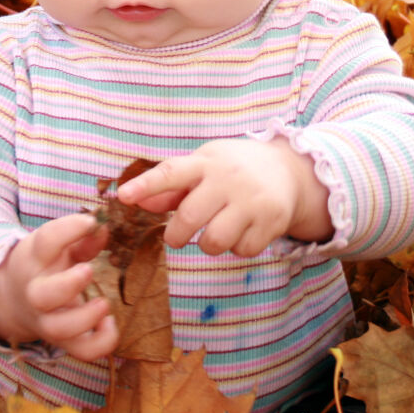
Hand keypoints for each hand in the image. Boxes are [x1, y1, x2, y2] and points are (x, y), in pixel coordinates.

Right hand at [0, 213, 116, 359]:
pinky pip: (81, 351)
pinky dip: (101, 343)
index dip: (69, 229)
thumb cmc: (46, 266)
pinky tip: (109, 323)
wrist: (15, 301)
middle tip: (88, 271)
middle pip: (42, 296)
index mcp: (34, 259)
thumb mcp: (57, 246)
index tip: (91, 222)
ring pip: (59, 330)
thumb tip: (104, 228)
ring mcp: (48, 320)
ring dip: (85, 318)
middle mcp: (36, 292)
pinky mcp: (64, 341)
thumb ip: (82, 237)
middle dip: (67, 285)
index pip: (46, 241)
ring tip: (103, 303)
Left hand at [116, 138, 333, 256]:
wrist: (289, 170)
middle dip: (176, 235)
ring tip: (216, 231)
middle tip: (177, 237)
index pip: (171, 172)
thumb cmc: (233, 169)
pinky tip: (243, 231)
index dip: (146, 185)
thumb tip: (137, 201)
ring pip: (214, 241)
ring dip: (208, 244)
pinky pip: (242, 250)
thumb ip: (172, 187)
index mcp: (206, 162)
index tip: (123, 196)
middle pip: (189, 217)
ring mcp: (252, 200)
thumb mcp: (204, 167)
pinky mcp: (272, 221)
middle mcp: (229, 179)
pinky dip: (237, 247)